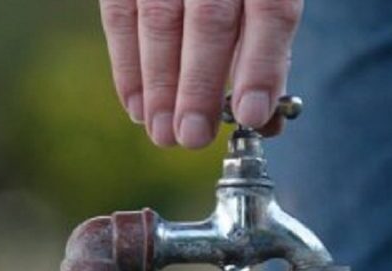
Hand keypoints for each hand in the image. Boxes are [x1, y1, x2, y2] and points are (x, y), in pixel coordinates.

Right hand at [98, 0, 302, 147]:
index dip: (261, 66)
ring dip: (160, 85)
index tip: (250, 115)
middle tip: (193, 136)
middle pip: (210, 19)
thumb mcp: (262, 10)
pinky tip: (137, 107)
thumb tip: (264, 123)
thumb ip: (266, 59)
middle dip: (199, 85)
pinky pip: (120, 15)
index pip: (271, 12)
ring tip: (163, 132)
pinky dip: (127, 67)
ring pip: (160, 19)